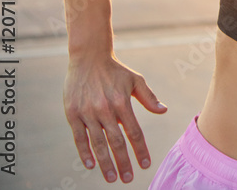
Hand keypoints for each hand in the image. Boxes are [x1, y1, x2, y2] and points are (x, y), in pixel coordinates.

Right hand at [63, 55, 167, 182]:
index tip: (145, 165)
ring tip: (111, 177)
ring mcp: (87, 112)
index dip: (140, 150)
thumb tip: (164, 111)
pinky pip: (79, 137)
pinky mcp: (72, 113)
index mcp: (122, 102)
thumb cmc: (115, 70)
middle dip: (123, 162)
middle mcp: (104, 109)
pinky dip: (84, 152)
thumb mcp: (135, 80)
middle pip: (116, 142)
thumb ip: (149, 97)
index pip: (134, 132)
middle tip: (128, 179)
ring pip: (97, 143)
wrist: (88, 58)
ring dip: (104, 163)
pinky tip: (90, 164)